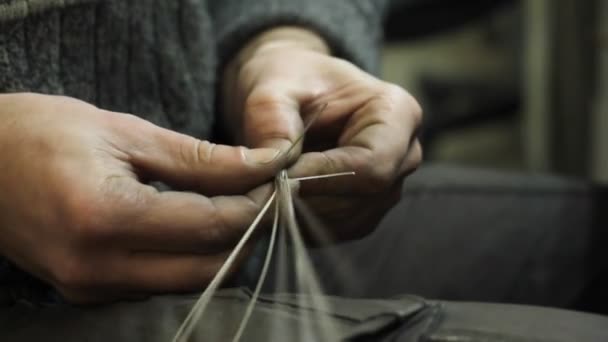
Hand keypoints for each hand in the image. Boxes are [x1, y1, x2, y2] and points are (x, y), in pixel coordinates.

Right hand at [0, 93, 280, 302]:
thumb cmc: (42, 133)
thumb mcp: (126, 132)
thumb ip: (201, 158)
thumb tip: (261, 165)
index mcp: (105, 217)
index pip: (210, 226)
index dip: (255, 204)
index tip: (277, 181)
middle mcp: (96, 267)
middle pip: (210, 268)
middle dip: (248, 233)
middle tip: (263, 195)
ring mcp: (90, 287)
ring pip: (189, 283)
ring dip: (223, 249)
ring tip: (235, 205)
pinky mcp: (88, 292)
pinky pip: (160, 285)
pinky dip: (190, 259)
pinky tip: (196, 225)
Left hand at [222, 28, 422, 240]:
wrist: (293, 94)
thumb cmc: (290, 80)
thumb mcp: (273, 86)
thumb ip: (271, 120)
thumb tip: (270, 165)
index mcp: (397, 114)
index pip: (371, 165)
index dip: (322, 178)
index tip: (276, 177)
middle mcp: (403, 156)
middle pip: (361, 198)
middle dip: (306, 198)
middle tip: (257, 190)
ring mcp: (388, 188)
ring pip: (346, 219)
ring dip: (299, 213)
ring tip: (261, 191)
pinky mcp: (364, 211)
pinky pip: (334, 230)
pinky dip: (299, 222)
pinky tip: (275, 200)